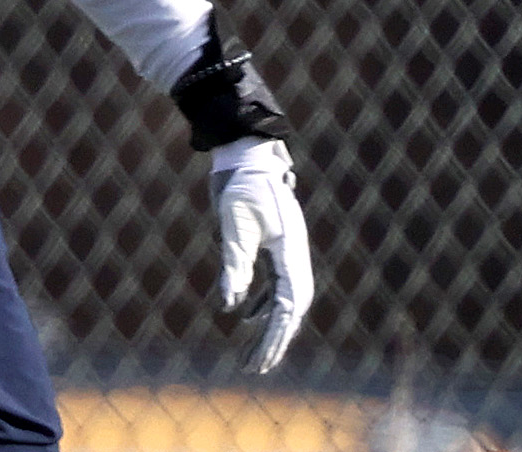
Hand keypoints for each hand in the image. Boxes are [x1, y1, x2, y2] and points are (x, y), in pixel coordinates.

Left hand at [210, 138, 313, 373]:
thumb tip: (229, 307)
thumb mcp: (234, 225)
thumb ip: (234, 264)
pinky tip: (245, 316)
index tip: (262, 360)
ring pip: (281, 299)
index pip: (288, 305)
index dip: (276, 335)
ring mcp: (283, 251)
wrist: (244, 152)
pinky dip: (260, 303)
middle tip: (256, 369)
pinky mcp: (270, 245)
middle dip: (275, 341)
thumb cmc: (240, 184)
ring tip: (253, 355)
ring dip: (267, 327)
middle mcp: (292, 256)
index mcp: (290, 253)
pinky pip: (271, 283)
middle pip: (289, 309)